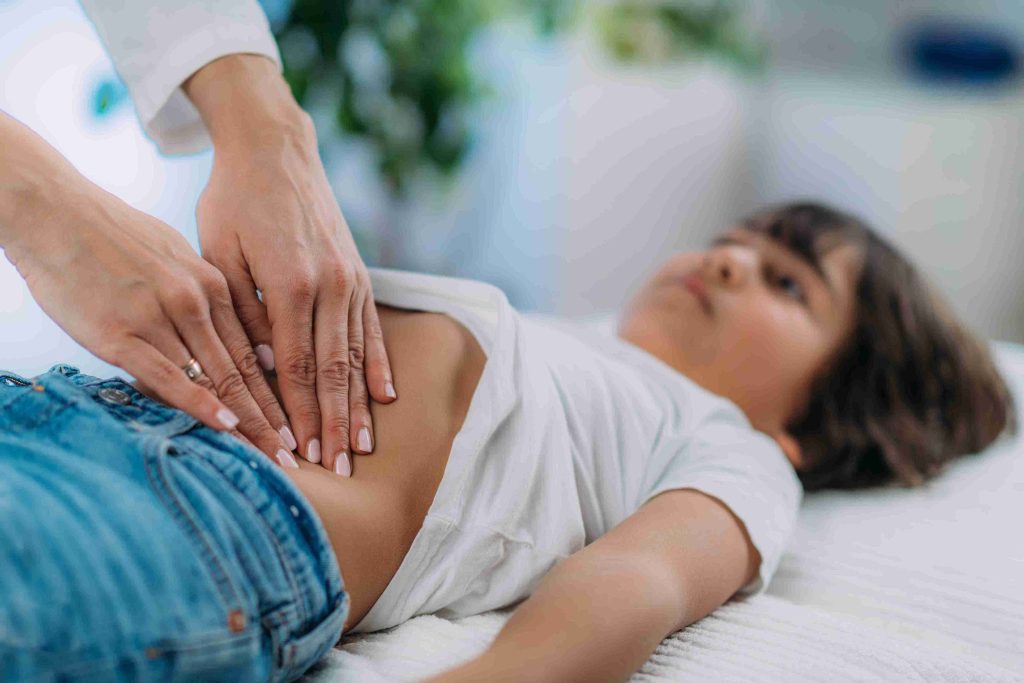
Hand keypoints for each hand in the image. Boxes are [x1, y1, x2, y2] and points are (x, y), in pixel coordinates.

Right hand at [6, 190, 296, 465]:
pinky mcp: (121, 334)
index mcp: (212, 283)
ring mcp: (160, 317)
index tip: (300, 422)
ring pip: (215, 377)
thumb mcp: (173, 257)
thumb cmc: (111, 236)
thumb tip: (222, 333)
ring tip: (274, 456)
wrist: (53, 212)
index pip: (255, 349)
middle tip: (300, 453)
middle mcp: (194, 301)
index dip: (281, 391)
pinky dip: (201, 403)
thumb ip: (202, 295)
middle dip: (275, 417)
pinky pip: (169, 376)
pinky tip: (226, 426)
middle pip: (244, 370)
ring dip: (247, 421)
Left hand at [186, 55, 395, 474]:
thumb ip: (243, 314)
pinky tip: (384, 397)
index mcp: (290, 284)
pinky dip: (378, 365)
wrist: (274, 150)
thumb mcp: (220, 254)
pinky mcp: (357, 273)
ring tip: (361, 447)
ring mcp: (349, 280)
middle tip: (337, 470)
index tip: (300, 455)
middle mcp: (329, 286)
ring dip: (357, 405)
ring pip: (355, 356)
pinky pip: (372, 329)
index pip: (294, 367)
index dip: (298, 415)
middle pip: (332, 372)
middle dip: (332, 425)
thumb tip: (262, 371)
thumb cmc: (233, 201)